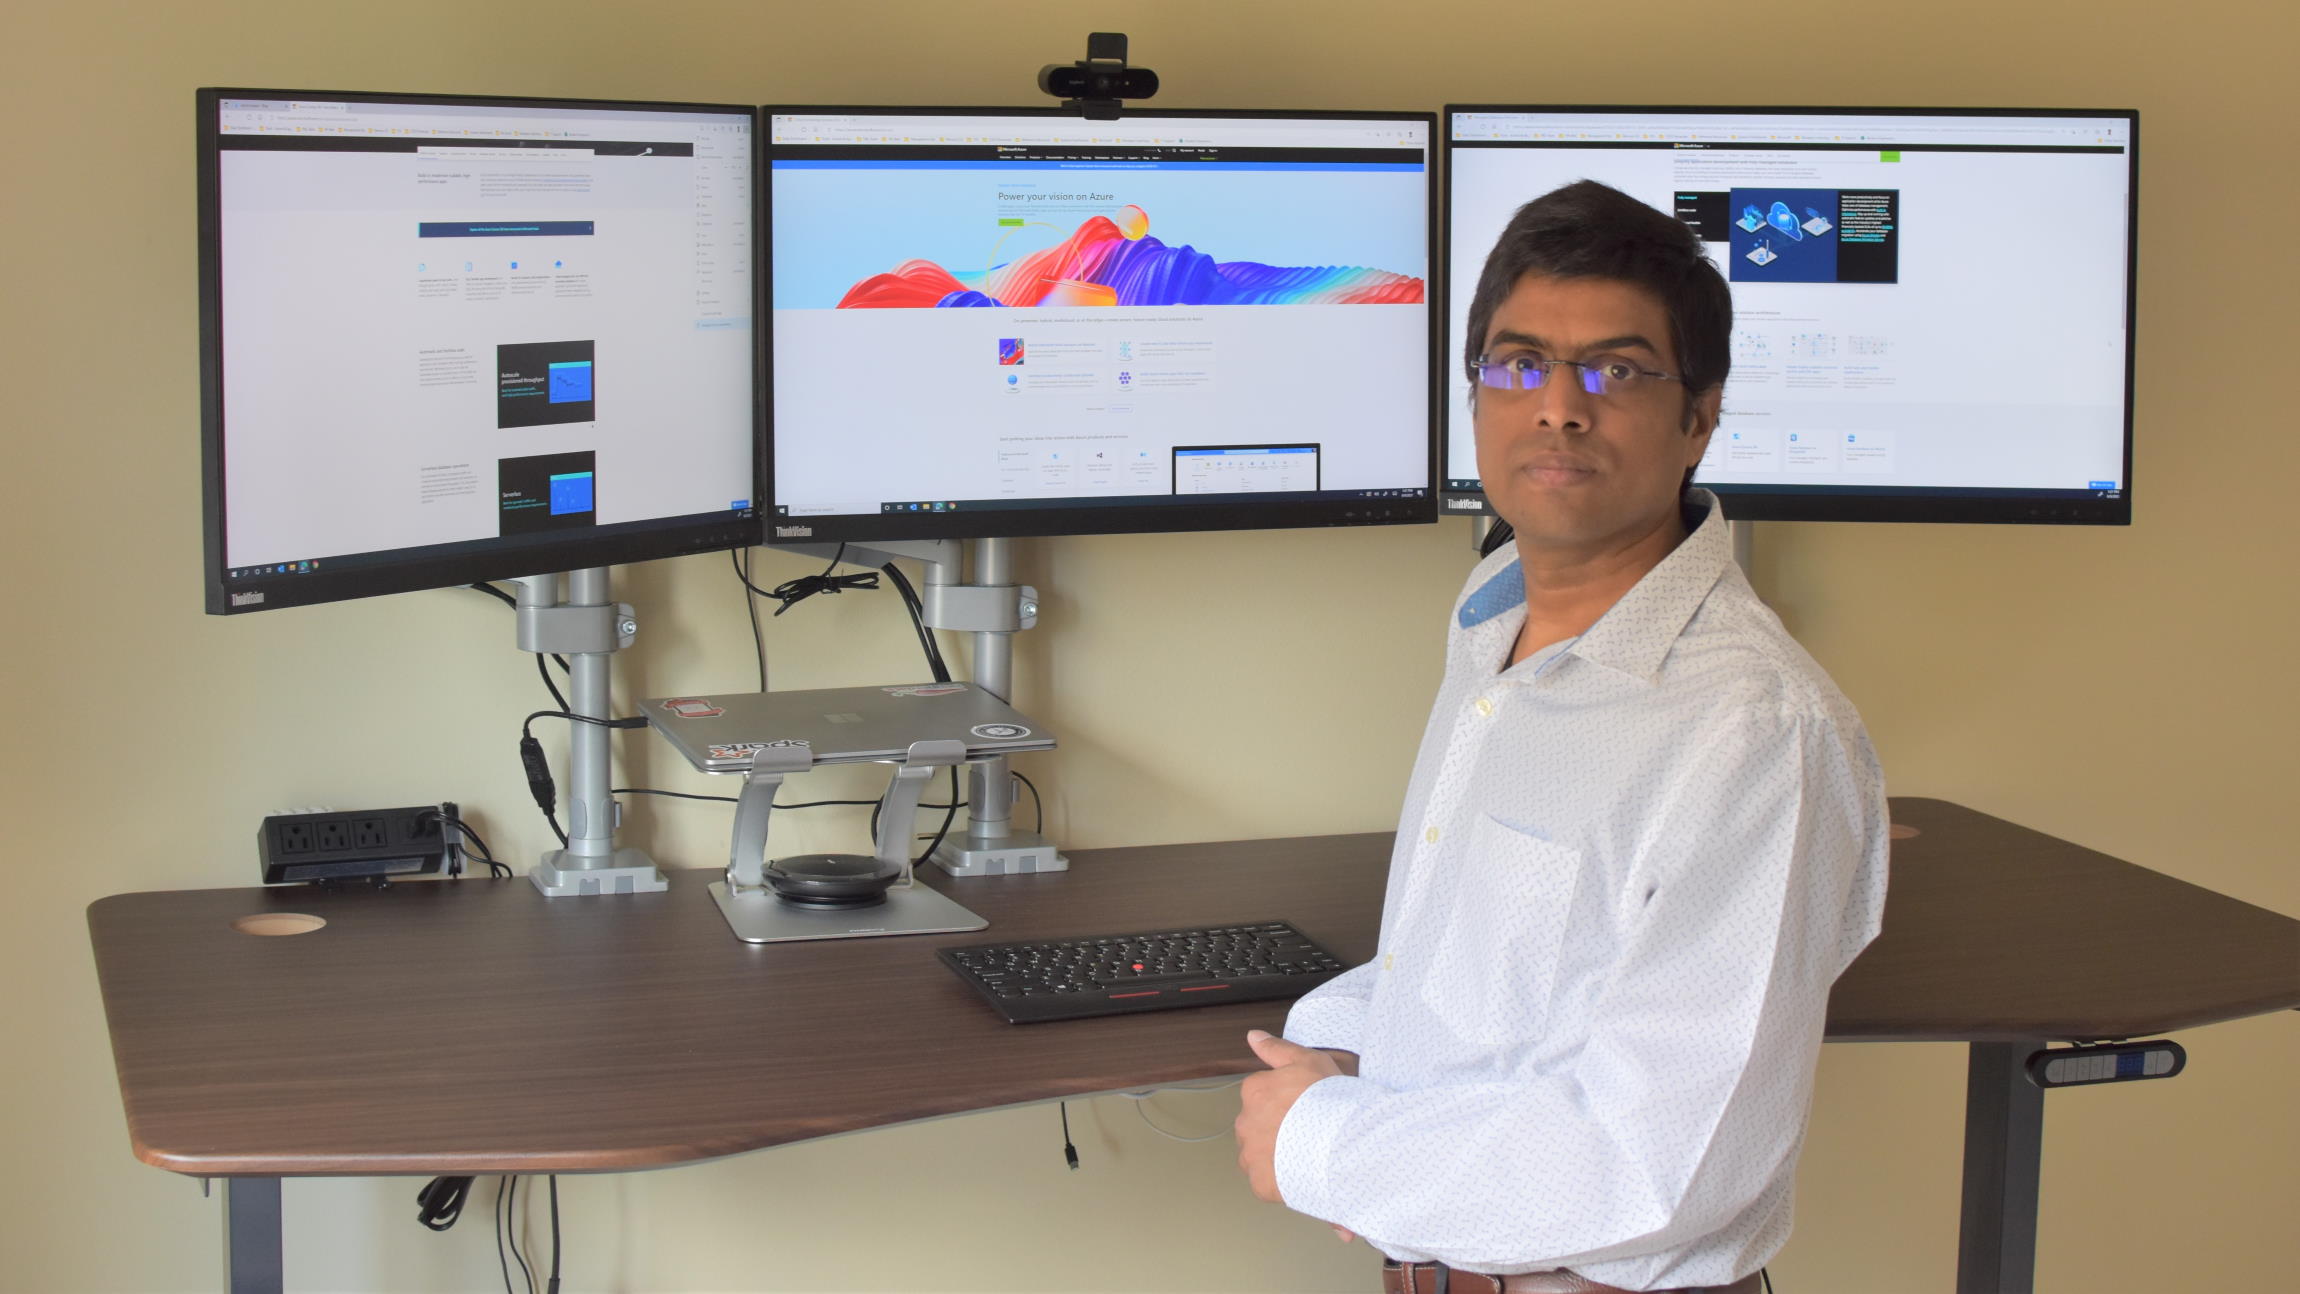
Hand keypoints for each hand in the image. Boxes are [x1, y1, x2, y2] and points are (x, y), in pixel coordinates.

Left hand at [1233, 1029, 1343, 1204]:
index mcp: (1254, 1091)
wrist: (1342, 1141)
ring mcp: (1251, 1154)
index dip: (1287, 1102)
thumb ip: (1276, 1049)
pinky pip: (1267, 1181)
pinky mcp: (1260, 1183)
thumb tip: (1252, 1036)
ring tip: (1308, 1154)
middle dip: (1279, 1128)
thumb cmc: (1329, 1099)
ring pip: (1260, 1154)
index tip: (1306, 1107)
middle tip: (1310, 1131)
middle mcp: (1245, 1122)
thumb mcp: (1308, 1060)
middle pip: (1259, 1125)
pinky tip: (1303, 1172)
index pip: (1262, 1095)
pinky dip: (1281, 1180)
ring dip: (1277, 1155)